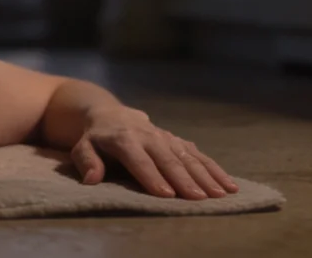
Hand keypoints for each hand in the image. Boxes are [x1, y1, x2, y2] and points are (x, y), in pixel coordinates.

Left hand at [69, 106, 236, 198]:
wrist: (109, 114)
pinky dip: (214, 168)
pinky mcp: (177, 140)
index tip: (166, 194)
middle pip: (168, 159)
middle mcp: (149, 135)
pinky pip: (198, 154)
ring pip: (188, 156)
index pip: (139, 159)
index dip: (152, 177)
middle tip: (200, 198)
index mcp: (124, 138)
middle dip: (185, 179)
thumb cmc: (95, 137)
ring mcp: (166, 137)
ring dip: (206, 175)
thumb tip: (91, 179)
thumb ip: (86, 161)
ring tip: (220, 193)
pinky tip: (228, 184)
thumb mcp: (82, 146)